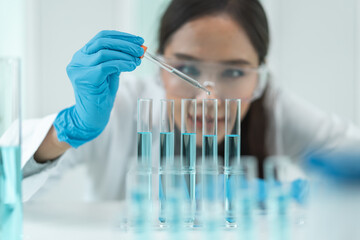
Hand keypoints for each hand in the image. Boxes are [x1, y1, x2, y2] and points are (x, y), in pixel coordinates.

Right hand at [53, 30, 143, 147]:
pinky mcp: (85, 78)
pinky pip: (106, 66)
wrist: (92, 116)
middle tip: (141, 50)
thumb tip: (135, 49)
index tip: (138, 40)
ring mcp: (79, 69)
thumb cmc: (101, 95)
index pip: (102, 38)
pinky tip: (132, 66)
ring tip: (138, 60)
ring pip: (105, 53)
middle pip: (102, 42)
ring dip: (125, 54)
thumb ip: (118, 60)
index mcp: (82, 55)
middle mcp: (78, 60)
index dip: (121, 37)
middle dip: (125, 43)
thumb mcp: (110, 73)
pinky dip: (122, 64)